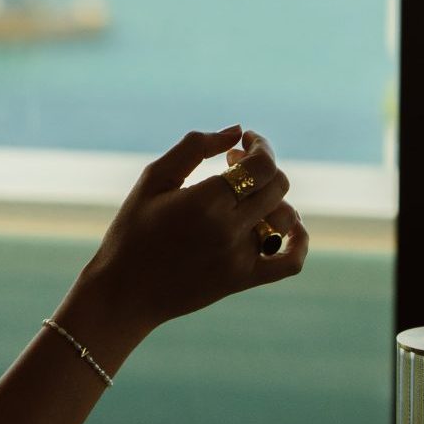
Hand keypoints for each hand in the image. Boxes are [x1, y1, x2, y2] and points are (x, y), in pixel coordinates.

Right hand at [80, 126, 308, 339]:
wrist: (124, 291)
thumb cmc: (132, 229)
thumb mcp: (153, 179)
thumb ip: (194, 147)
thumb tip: (237, 132)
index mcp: (205, 201)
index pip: (260, 166)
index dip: (260, 146)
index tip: (245, 141)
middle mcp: (228, 230)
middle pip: (276, 186)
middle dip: (262, 166)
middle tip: (234, 164)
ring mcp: (240, 258)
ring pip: (286, 217)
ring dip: (273, 197)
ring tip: (246, 195)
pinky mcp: (243, 280)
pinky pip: (290, 262)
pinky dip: (299, 241)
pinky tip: (289, 226)